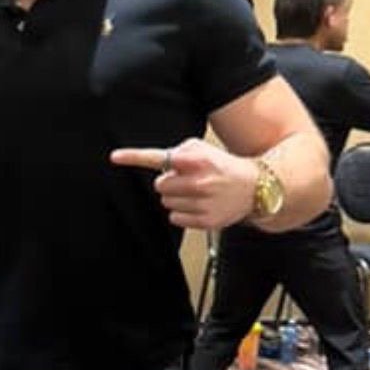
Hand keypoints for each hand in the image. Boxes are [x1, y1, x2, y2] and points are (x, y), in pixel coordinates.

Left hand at [109, 138, 257, 230]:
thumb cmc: (223, 166)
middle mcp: (200, 182)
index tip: (114, 157)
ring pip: (167, 202)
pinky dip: (183, 212)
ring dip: (177, 198)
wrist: (254, 187)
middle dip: (170, 183)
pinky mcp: (205, 221)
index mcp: (198, 160)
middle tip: (188, 180)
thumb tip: (162, 162)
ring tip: (198, 192)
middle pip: (160, 185)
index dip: (134, 157)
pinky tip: (199, 205)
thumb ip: (180, 152)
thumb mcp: (204, 149)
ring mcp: (202, 203)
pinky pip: (175, 218)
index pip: (160, 158)